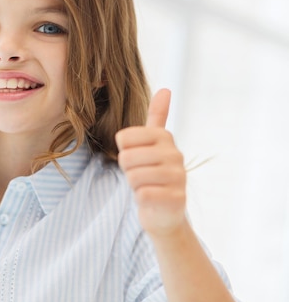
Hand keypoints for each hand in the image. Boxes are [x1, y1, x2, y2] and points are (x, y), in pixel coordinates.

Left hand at [115, 89, 186, 237]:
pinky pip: (143, 194)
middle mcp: (175, 154)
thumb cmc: (152, 174)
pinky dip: (142, 199)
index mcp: (164, 137)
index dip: (123, 152)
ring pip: (133, 176)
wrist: (164, 212)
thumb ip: (157, 117)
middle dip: (128, 170)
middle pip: (126, 157)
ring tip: (147, 186)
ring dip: (135, 185)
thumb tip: (166, 89)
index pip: (123, 138)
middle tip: (141, 175)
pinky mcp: (176, 198)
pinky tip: (153, 199)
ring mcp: (178, 177)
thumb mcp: (152, 144)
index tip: (137, 158)